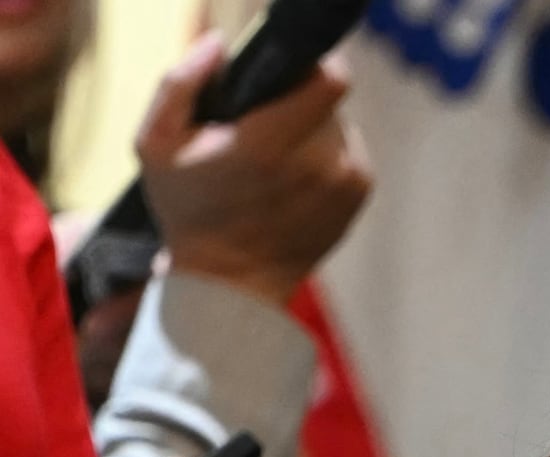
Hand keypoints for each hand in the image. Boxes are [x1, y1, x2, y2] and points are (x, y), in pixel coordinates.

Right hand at [136, 31, 372, 303]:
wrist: (233, 283)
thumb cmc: (189, 211)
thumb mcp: (155, 145)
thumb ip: (180, 84)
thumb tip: (218, 45)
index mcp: (269, 146)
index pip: (328, 80)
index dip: (312, 66)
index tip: (288, 73)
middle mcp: (319, 164)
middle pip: (326, 97)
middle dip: (297, 101)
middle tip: (264, 124)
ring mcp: (346, 180)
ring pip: (336, 122)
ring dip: (310, 129)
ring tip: (275, 158)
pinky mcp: (361, 191)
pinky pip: (348, 148)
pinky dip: (326, 154)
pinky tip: (294, 178)